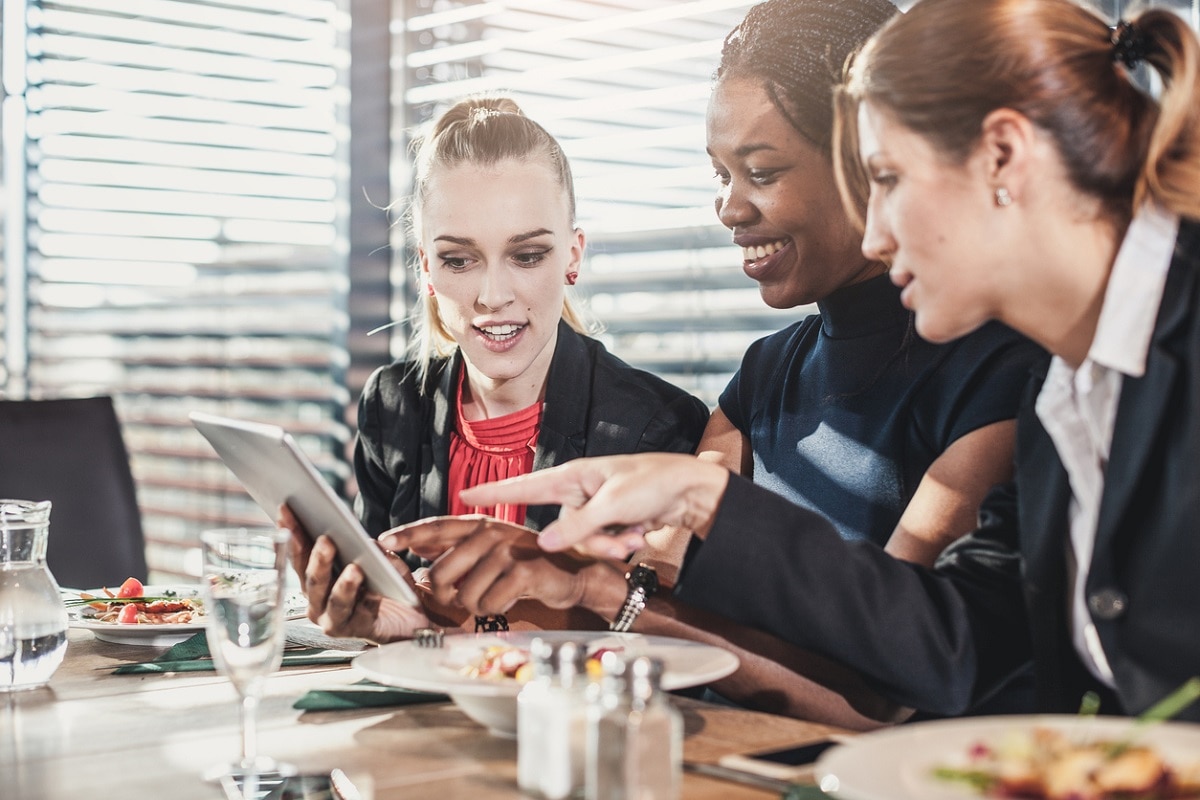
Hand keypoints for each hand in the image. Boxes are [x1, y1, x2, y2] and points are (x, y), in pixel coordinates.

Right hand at [278, 504, 432, 642]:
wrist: (412, 621)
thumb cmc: (388, 587)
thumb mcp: (380, 559)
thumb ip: (369, 549)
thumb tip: (364, 540)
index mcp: (318, 579)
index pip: (300, 552)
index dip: (292, 530)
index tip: (286, 508)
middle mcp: (318, 600)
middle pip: (309, 576)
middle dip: (314, 555)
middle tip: (324, 538)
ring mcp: (330, 617)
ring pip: (327, 595)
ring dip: (334, 576)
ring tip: (347, 562)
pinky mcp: (350, 630)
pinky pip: (348, 610)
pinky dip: (353, 592)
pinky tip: (358, 575)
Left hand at [381, 516, 624, 618]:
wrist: (575, 573)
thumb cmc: (530, 563)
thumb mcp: (494, 548)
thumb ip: (460, 547)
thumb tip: (420, 550)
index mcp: (481, 525)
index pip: (436, 527)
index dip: (408, 535)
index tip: (384, 542)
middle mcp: (491, 533)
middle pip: (440, 573)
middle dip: (443, 595)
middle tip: (458, 599)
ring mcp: (507, 551)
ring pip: (464, 595)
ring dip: (474, 606)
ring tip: (492, 597)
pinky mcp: (522, 572)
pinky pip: (489, 603)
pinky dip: (495, 610)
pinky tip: (509, 600)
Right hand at [456, 453, 729, 556]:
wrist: (690, 489)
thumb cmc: (652, 482)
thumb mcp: (613, 506)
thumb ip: (577, 527)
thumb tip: (543, 544)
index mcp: (573, 476)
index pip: (524, 486)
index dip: (493, 493)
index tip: (463, 497)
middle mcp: (580, 492)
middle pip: (564, 530)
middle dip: (594, 541)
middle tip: (623, 538)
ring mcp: (595, 508)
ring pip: (586, 542)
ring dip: (613, 544)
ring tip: (637, 535)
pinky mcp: (610, 521)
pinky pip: (603, 542)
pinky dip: (622, 542)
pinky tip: (642, 534)